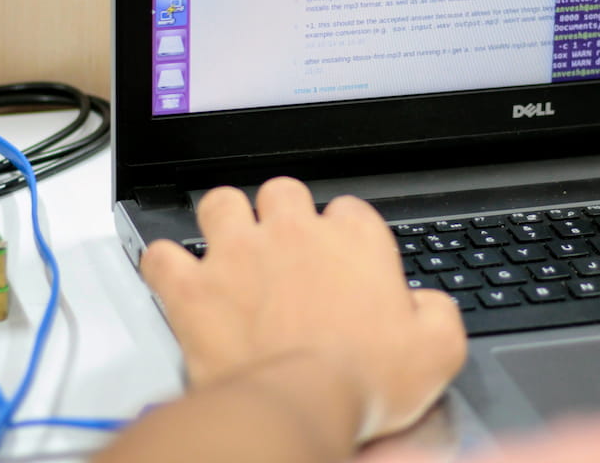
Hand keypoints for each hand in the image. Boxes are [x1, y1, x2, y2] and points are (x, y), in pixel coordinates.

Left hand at [139, 177, 466, 442]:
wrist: (299, 406)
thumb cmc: (362, 382)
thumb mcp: (437, 350)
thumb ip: (438, 313)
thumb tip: (427, 306)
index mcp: (353, 239)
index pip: (350, 210)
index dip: (346, 236)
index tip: (344, 263)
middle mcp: (293, 233)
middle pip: (283, 192)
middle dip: (282, 214)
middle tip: (285, 251)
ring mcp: (237, 254)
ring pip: (221, 203)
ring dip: (224, 222)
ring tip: (230, 248)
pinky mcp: (193, 287)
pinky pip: (162, 255)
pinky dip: (164, 266)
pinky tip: (175, 278)